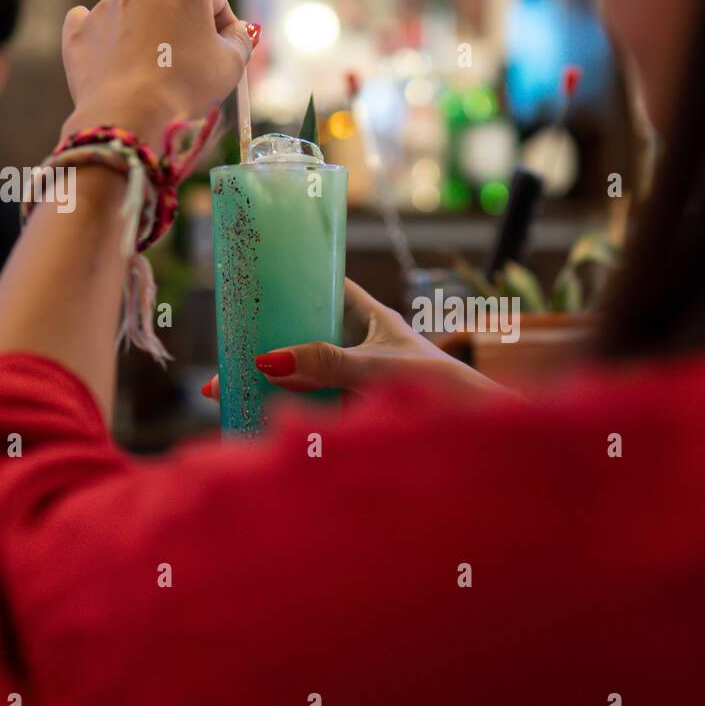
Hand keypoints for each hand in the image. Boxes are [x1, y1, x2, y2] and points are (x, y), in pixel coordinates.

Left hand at [59, 0, 252, 146]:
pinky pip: (97, 28)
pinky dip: (108, 42)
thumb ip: (241, 40)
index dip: (224, 27)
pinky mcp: (79, 29)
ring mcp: (106, 5)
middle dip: (183, 30)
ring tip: (154, 74)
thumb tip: (240, 30)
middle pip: (173, 4)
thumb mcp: (232, 65)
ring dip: (148, 36)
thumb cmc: (186, 87)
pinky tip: (118, 63)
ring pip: (136, 15)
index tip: (224, 52)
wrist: (128, 116)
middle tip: (190, 66)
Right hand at [205, 279, 505, 399]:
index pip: (335, 288)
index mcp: (377, 320)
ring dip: (278, 382)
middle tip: (229, 352)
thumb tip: (267, 361)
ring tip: (229, 389)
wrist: (476, 428)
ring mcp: (367, 380)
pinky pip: (321, 406)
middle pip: (313, 337)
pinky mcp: (366, 411)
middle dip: (274, 343)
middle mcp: (370, 347)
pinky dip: (292, 411)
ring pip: (314, 374)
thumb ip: (324, 363)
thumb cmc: (436, 386)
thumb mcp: (373, 368)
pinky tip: (259, 418)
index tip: (264, 277)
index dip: (303, 280)